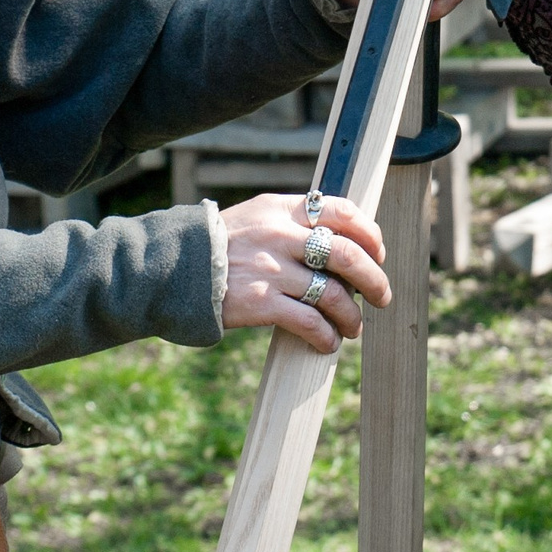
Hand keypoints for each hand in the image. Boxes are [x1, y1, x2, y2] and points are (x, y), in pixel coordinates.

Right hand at [217, 192, 390, 352]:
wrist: (170, 269)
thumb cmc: (217, 246)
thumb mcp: (254, 217)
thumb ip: (291, 222)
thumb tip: (339, 244)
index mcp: (281, 209)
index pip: (341, 210)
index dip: (369, 233)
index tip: (377, 252)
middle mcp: (280, 235)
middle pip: (347, 254)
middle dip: (374, 279)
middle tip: (382, 296)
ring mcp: (271, 269)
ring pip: (333, 294)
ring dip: (352, 315)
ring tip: (353, 327)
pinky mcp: (260, 303)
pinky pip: (309, 322)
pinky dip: (326, 336)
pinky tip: (327, 343)